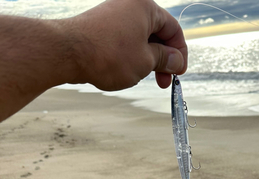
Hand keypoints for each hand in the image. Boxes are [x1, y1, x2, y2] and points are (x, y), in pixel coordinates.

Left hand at [67, 0, 187, 89]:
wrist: (69, 53)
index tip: (179, 73)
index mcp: (146, 7)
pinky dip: (132, 56)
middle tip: (164, 81)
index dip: (180, 53)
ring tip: (145, 78)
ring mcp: (114, 14)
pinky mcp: (102, 26)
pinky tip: (129, 71)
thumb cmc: (109, 55)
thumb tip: (176, 61)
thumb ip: (164, 59)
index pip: (173, 29)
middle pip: (157, 33)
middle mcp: (130, 5)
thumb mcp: (145, 61)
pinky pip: (125, 40)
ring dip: (148, 60)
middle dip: (163, 59)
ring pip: (141, 39)